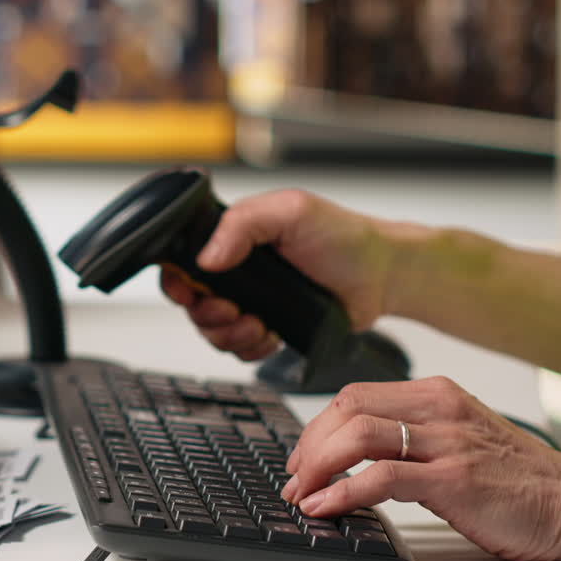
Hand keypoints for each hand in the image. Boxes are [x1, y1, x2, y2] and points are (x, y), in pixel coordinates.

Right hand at [160, 189, 399, 360]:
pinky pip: (240, 348)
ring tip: (258, 326)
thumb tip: (207, 257)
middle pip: (192, 301)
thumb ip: (243, 224)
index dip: (178, 281)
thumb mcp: (291, 212)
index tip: (189, 293)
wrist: (383, 276)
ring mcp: (253, 299)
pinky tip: (269, 336)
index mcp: (234, 236)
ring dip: (229, 334)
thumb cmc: (344, 237)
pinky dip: (249, 349)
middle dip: (207, 314)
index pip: (183, 260)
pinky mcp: (268, 325)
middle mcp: (238, 269)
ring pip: (213, 329)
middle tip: (232, 311)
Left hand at [282, 376, 560, 560]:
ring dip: (317, 467)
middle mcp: (438, 409)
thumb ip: (410, 435)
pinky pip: (382, 477)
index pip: (353, 395)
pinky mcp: (454, 478)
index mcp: (435, 394)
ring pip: (357, 436)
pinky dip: (343, 492)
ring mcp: (447, 442)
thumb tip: (351, 452)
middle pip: (346, 409)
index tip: (301, 456)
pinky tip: (326, 507)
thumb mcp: (456, 438)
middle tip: (294, 478)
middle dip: (308, 445)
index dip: (316, 426)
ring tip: (302, 494)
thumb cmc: (516, 476)